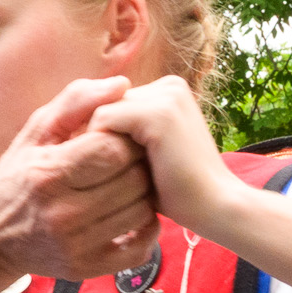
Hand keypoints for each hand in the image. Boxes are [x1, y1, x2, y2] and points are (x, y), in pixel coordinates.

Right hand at [0, 77, 154, 285]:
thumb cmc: (18, 176)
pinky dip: (146, 231)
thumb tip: (123, 85)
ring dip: (143, 195)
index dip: (126, 138)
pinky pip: (138, 249)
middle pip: (133, 180)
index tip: (121, 137)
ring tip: (129, 186)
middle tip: (130, 161)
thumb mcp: (36, 131)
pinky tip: (134, 216)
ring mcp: (75, 245)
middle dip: (137, 165)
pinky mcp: (85, 268)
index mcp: (49, 174)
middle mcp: (61, 213)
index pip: (114, 150)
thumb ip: (76, 101)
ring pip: (140, 212)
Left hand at [86, 76, 232, 239]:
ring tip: (115, 173)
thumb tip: (75, 130)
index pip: (112, 101)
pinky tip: (116, 173)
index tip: (102, 164)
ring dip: (97, 145)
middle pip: (104, 104)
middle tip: (105, 172)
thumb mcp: (144, 154)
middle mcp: (169, 85)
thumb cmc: (177, 190)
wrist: (215, 207)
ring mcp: (165, 96)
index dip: (101, 134)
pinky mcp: (158, 113)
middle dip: (96, 137)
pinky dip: (99, 148)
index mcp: (168, 91)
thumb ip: (121, 134)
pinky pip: (102, 120)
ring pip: (100, 111)